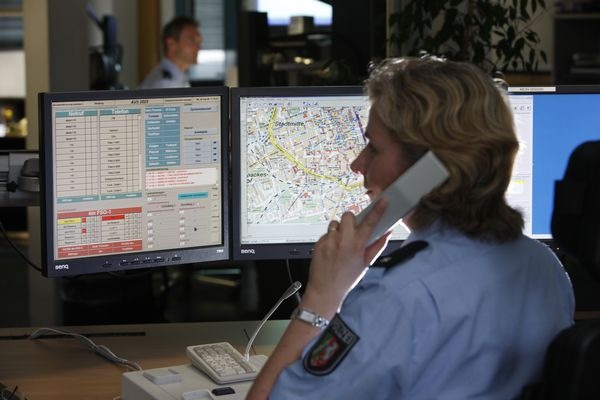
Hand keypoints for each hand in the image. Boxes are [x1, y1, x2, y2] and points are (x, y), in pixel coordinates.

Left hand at [302, 198, 389, 314]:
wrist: (325, 291)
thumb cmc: (346, 279)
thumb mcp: (365, 264)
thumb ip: (377, 246)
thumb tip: (387, 233)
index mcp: (356, 246)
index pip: (370, 222)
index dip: (378, 209)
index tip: (383, 201)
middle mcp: (342, 241)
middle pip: (349, 215)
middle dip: (352, 219)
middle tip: (353, 230)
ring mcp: (329, 241)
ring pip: (336, 223)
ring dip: (340, 229)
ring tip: (341, 243)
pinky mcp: (318, 243)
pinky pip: (326, 233)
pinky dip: (331, 238)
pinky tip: (332, 250)